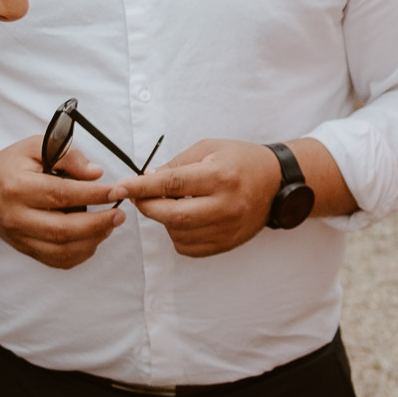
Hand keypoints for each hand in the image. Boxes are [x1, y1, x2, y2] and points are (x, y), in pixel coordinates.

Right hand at [0, 135, 124, 268]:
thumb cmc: (12, 166)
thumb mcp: (35, 147)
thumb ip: (66, 155)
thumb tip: (96, 172)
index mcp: (17, 187)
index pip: (62, 194)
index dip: (93, 194)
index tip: (117, 190)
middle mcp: (16, 217)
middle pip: (63, 229)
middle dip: (98, 223)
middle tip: (119, 214)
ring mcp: (20, 238)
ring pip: (62, 251)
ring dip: (93, 241)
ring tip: (109, 225)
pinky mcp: (25, 249)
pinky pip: (57, 261)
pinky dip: (80, 254)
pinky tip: (93, 238)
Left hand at [115, 138, 281, 256]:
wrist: (276, 182)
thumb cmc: (241, 160)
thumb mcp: (209, 149)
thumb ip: (176, 164)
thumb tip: (146, 180)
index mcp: (220, 176)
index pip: (171, 184)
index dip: (141, 187)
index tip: (120, 188)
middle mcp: (225, 205)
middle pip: (172, 215)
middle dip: (148, 207)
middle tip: (139, 197)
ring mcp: (227, 228)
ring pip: (177, 233)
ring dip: (165, 220)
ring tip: (175, 203)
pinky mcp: (227, 243)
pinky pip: (188, 247)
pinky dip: (178, 234)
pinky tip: (187, 218)